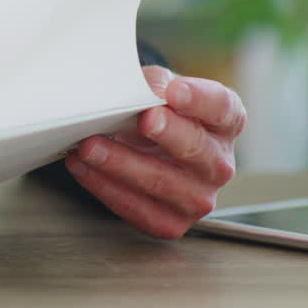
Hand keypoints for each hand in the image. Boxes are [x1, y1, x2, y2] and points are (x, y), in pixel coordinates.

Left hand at [65, 66, 245, 238]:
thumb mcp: (156, 90)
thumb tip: (140, 89)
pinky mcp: (171, 223)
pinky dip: (104, 186)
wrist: (143, 148)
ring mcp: (198, 198)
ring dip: (121, 163)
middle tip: (144, 119)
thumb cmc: (155, 114)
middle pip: (197, 148)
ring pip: (161, 182)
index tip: (175, 91)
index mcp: (224, 123)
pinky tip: (83, 167)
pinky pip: (137, 208)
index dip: (200, 99)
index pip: (221, 108)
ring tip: (90, 146)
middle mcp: (218, 163)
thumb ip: (152, 85)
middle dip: (168, 133)